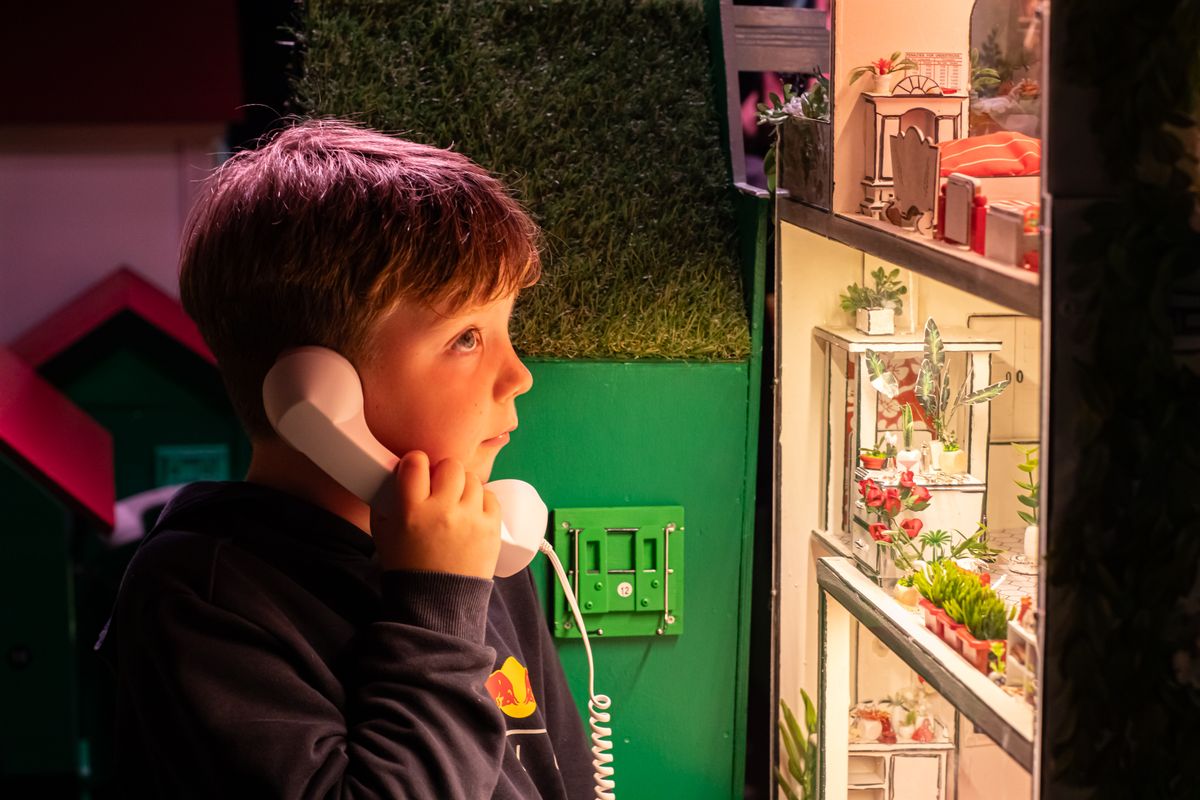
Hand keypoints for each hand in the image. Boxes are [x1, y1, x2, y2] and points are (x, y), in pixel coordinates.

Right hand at [371, 451, 501, 578]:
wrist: (436, 602)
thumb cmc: (407, 566)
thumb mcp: (383, 532)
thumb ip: (386, 501)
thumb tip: (397, 474)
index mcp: (411, 510)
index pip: (416, 463)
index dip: (415, 463)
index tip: (416, 470)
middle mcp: (442, 511)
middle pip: (450, 465)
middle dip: (443, 473)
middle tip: (439, 487)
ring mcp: (470, 519)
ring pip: (472, 479)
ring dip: (462, 487)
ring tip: (455, 503)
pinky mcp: (490, 529)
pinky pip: (490, 497)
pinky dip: (481, 501)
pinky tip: (470, 513)